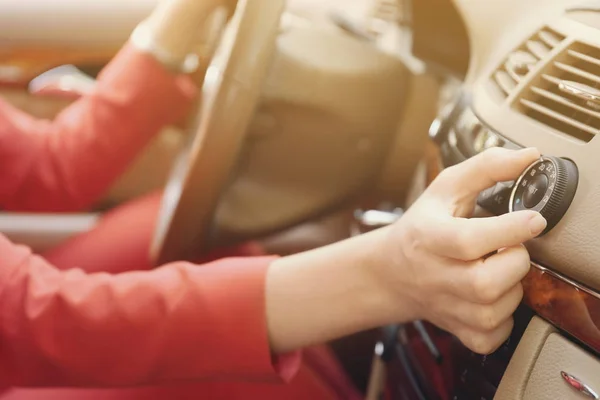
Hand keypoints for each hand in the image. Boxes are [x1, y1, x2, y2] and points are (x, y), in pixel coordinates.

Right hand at [377, 147, 545, 353]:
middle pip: (485, 283)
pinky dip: (504, 318)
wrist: (392, 271)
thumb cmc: (422, 227)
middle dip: (514, 261)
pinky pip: (492, 336)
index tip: (532, 219)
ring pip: (495, 311)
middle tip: (511, 248)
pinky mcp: (456, 329)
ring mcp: (444, 306)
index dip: (507, 231)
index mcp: (427, 237)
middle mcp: (433, 275)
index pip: (468, 240)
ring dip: (512, 287)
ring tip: (500, 268)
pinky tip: (494, 297)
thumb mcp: (446, 188)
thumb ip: (487, 167)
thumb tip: (529, 157)